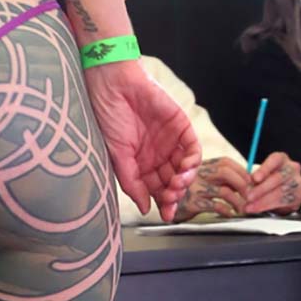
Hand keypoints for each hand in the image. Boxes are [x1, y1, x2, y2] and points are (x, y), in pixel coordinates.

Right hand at [84, 60, 199, 223]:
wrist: (113, 85)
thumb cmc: (107, 117)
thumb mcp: (117, 156)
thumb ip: (132, 183)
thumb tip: (144, 208)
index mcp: (140, 164)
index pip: (156, 189)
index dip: (163, 203)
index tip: (166, 215)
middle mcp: (156, 155)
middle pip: (172, 181)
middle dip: (174, 194)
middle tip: (171, 199)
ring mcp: (169, 141)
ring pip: (185, 168)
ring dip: (184, 181)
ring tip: (176, 185)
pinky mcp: (180, 127)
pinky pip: (192, 149)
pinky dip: (192, 162)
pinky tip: (184, 170)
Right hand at [172, 156, 250, 222]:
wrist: (166, 208)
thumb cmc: (187, 194)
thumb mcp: (201, 180)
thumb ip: (218, 179)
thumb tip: (244, 182)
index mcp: (201, 165)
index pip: (226, 162)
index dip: (242, 171)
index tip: (251, 181)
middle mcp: (197, 174)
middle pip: (226, 173)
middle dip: (243, 185)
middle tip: (250, 196)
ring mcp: (194, 188)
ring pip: (224, 191)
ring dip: (238, 201)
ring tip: (242, 209)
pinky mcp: (192, 203)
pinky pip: (215, 206)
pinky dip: (227, 211)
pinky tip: (230, 214)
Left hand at [245, 148, 300, 214]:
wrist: (281, 193)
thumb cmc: (268, 180)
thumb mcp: (260, 175)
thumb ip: (255, 178)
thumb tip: (246, 184)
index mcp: (281, 159)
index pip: (275, 159)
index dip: (265, 169)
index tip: (255, 178)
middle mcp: (292, 168)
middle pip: (278, 177)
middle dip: (261, 189)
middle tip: (249, 197)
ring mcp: (298, 182)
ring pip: (281, 191)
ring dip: (263, 200)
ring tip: (250, 205)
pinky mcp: (299, 196)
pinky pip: (284, 202)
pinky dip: (269, 206)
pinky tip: (258, 209)